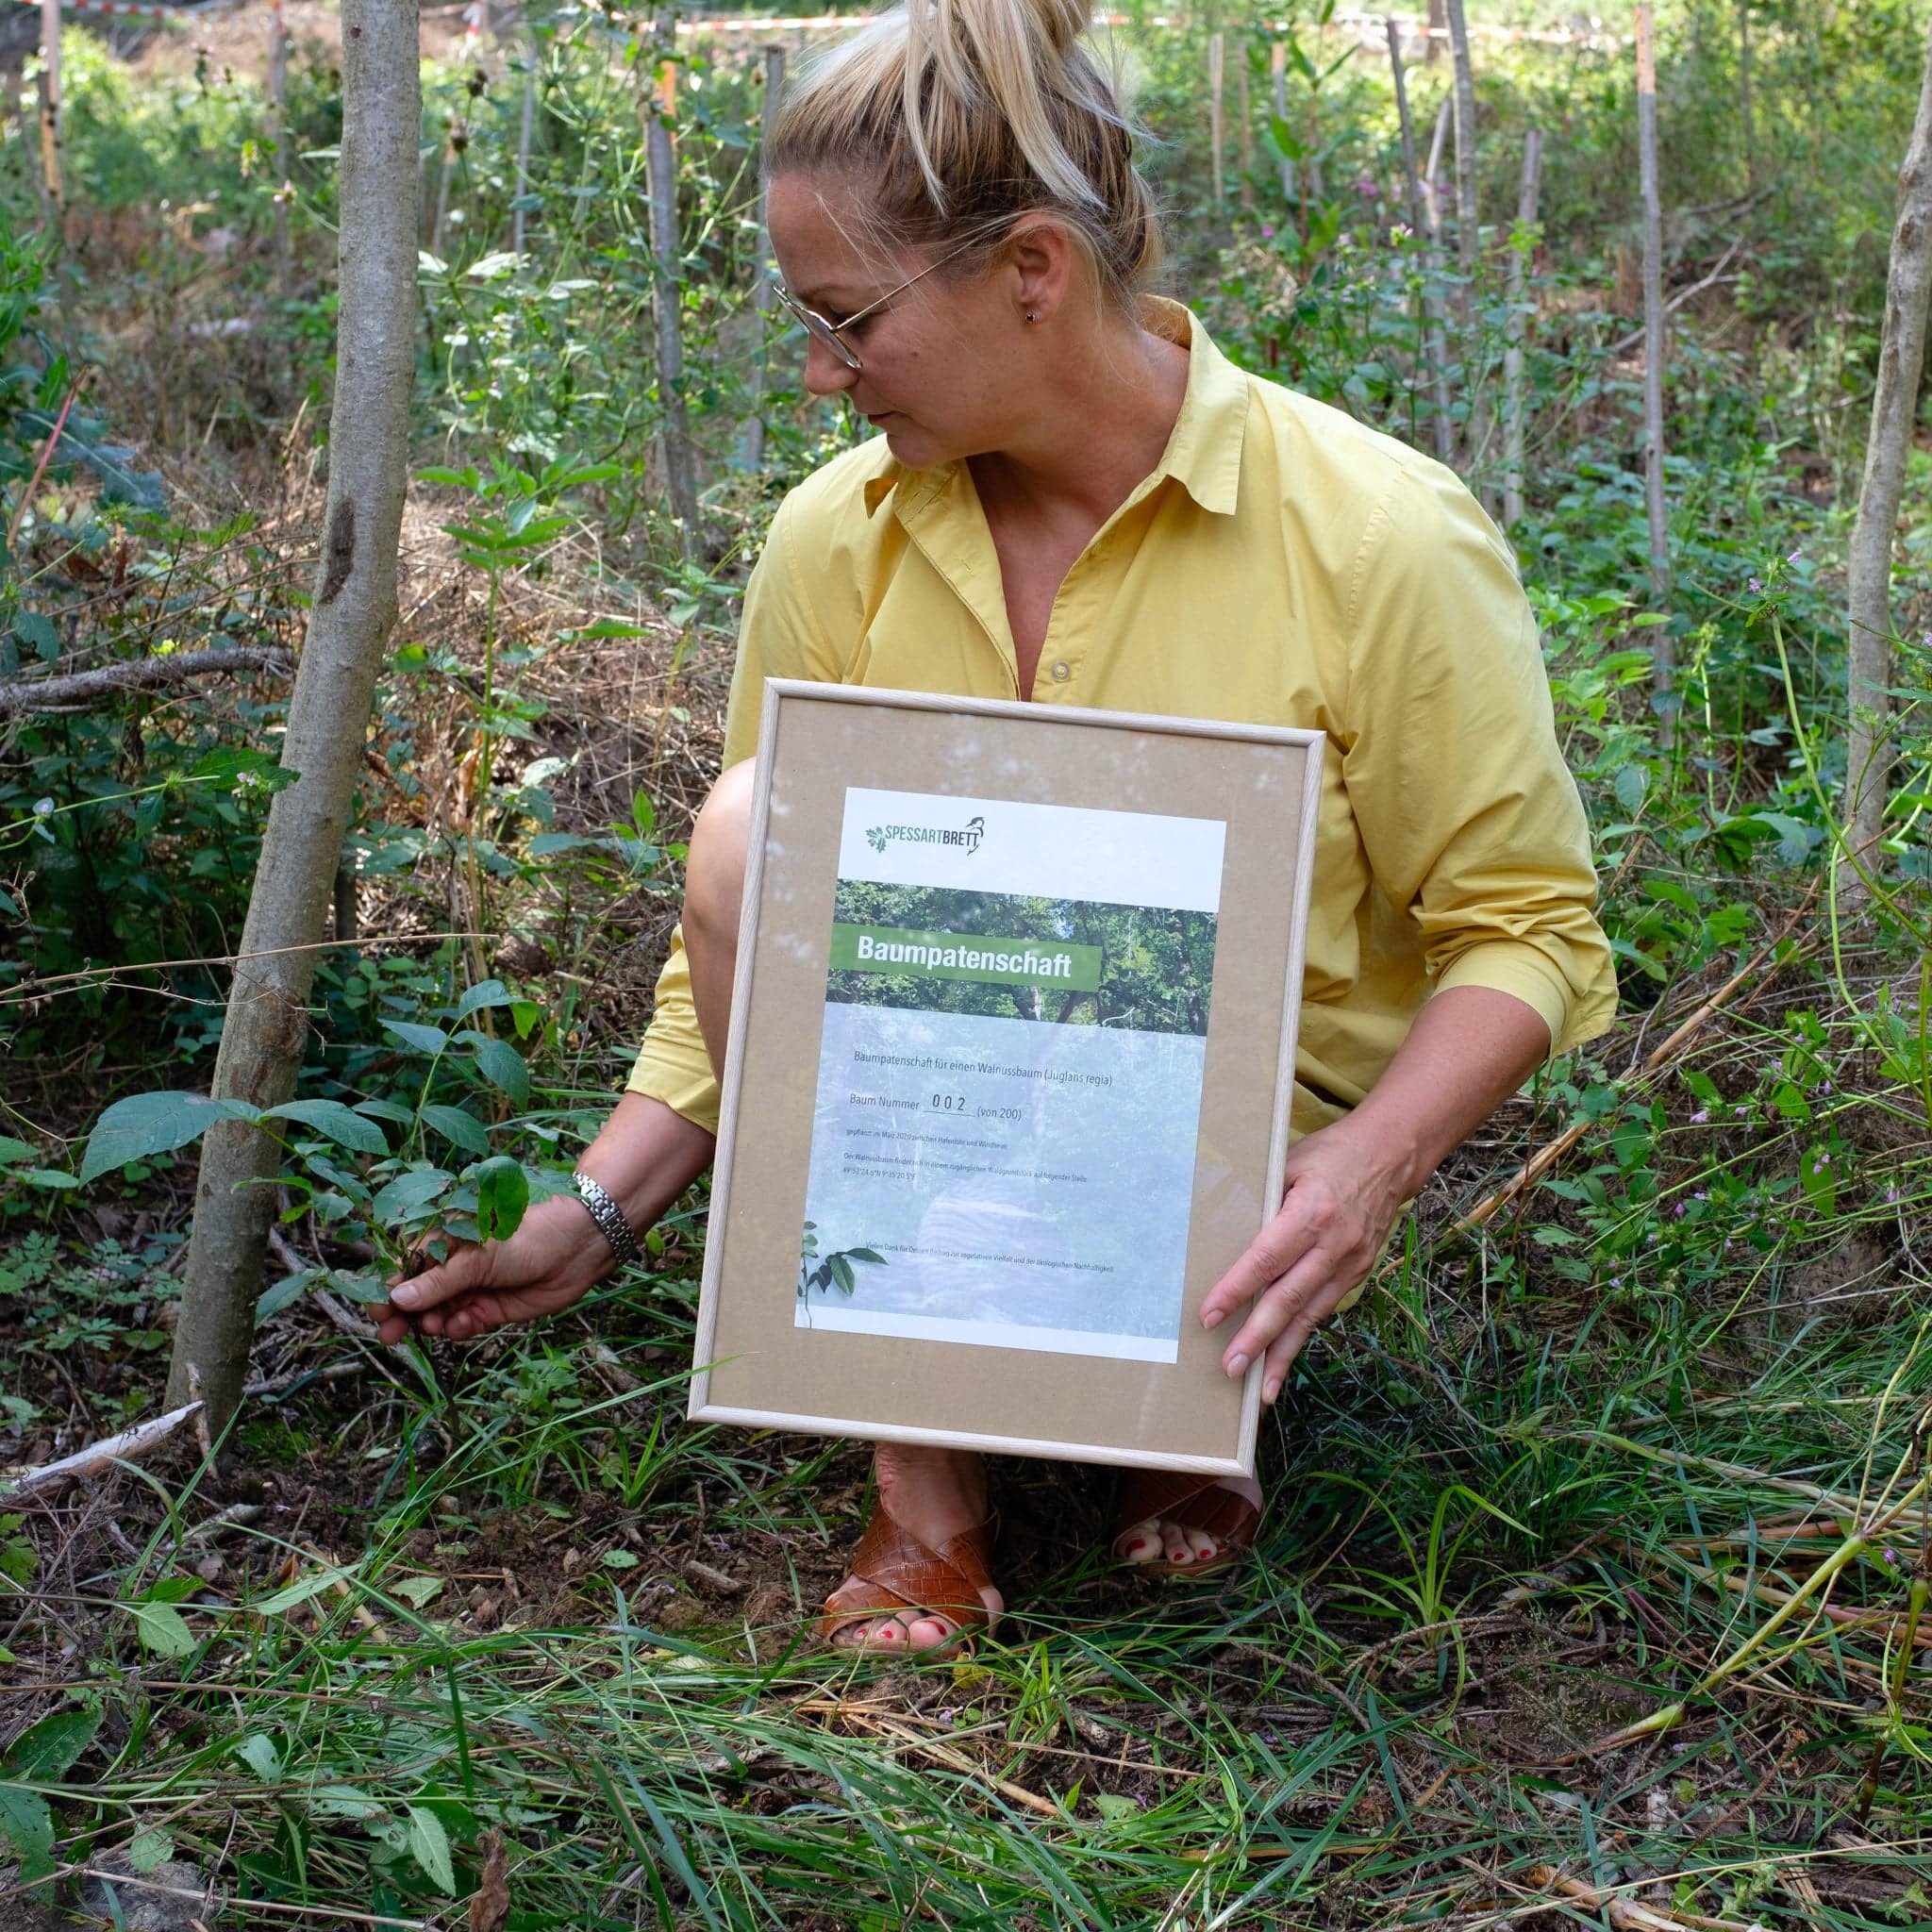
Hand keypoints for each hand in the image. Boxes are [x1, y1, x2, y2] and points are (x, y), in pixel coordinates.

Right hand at [371, 1192, 610, 1344]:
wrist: (578, 1248)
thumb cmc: (528, 1236)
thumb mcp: (479, 1256)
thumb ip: (439, 1281)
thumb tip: (399, 1298)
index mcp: (448, 1240)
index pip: (407, 1267)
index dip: (390, 1290)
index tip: (376, 1311)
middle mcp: (457, 1265)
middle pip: (418, 1295)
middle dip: (404, 1315)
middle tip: (391, 1336)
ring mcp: (473, 1287)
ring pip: (438, 1313)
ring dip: (432, 1322)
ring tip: (436, 1326)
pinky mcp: (491, 1308)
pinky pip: (463, 1324)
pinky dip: (459, 1329)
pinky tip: (463, 1326)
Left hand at [1199, 1114, 1408, 1403]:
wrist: (1391, 1156)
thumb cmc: (1330, 1155)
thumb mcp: (1289, 1164)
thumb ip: (1260, 1199)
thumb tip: (1217, 1230)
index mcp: (1312, 1212)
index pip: (1267, 1259)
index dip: (1237, 1289)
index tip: (1209, 1315)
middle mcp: (1334, 1244)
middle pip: (1289, 1299)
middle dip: (1257, 1338)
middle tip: (1229, 1367)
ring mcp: (1350, 1263)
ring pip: (1310, 1316)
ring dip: (1281, 1354)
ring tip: (1258, 1389)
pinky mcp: (1358, 1273)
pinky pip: (1323, 1311)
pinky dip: (1301, 1338)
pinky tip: (1281, 1363)